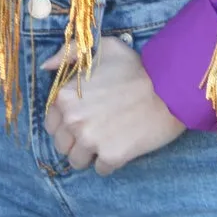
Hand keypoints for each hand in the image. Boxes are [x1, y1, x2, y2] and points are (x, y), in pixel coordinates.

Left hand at [42, 36, 184, 174]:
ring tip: (106, 142)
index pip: (51, 123)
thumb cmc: (137, 67)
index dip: (64, 123)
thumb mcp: (102, 47)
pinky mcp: (111, 156)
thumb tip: (46, 67)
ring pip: (77, 161)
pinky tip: (121, 148)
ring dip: (89, 155)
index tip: (80, 120)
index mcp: (65, 96)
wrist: (170, 89)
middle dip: (75, 141)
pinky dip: (109, 163)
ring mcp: (91, 140)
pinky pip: (100, 170)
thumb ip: (69, 53)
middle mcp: (73, 120)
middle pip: (62, 145)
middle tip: (95, 132)